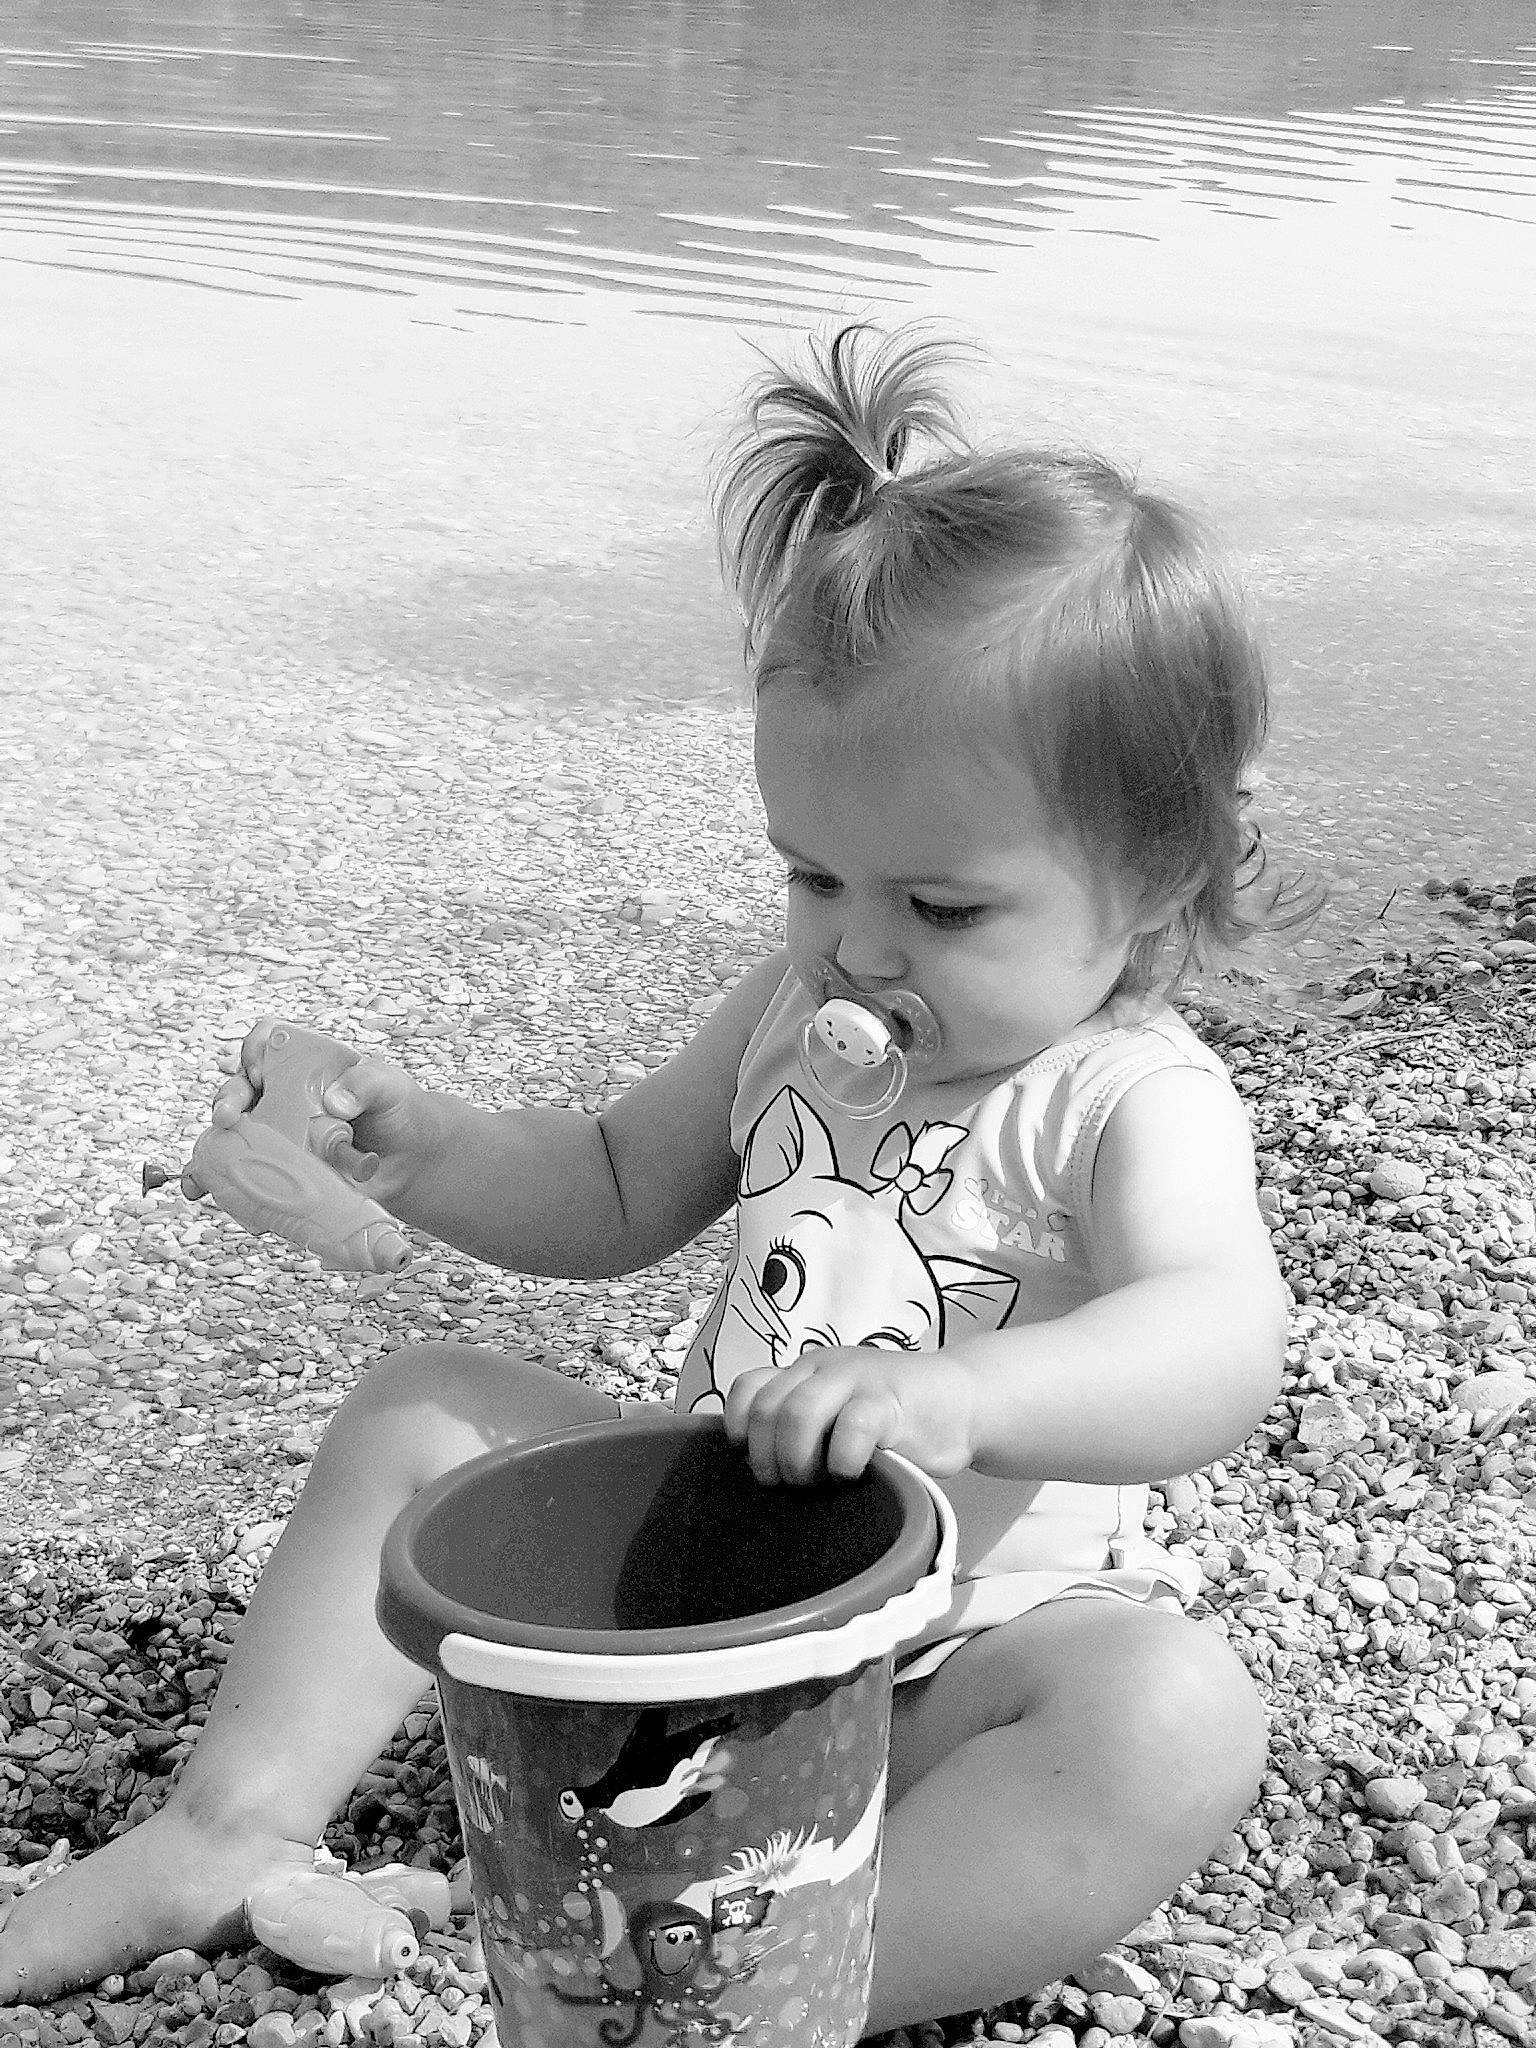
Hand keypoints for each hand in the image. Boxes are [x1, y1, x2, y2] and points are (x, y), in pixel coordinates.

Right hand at [182, 1017, 441, 1210]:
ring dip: (210, 1146)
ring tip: (202, 1164)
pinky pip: (239, 1173)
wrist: (409, 1160)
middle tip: (229, 1116)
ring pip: (230, 1133)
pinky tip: (201, 1191)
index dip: (254, 1051)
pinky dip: (215, 1182)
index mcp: (301, 1064)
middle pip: (238, 1088)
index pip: (264, 1043)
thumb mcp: (388, 1086)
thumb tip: (335, 1103)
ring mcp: (276, 1133)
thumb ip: (366, 1084)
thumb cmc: (396, 1109)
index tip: (260, 1072)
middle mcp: (280, 1095)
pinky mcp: (278, 1167)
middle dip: (227, 1100)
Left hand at [722, 1347, 978, 1485]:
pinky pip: (852, 1427)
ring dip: (798, 1460)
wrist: (964, 1402)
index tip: (749, 1458)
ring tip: (815, 1482)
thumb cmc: (897, 1419)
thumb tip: (760, 1469)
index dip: (738, 1426)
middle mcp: (825, 1368)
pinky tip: (852, 1473)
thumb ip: (806, 1423)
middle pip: (767, 1408)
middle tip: (788, 1484)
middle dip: (767, 1456)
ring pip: (799, 1413)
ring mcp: (858, 1381)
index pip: (749, 1385)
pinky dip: (843, 1460)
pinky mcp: (891, 1402)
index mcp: (807, 1371)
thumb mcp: (841, 1410)